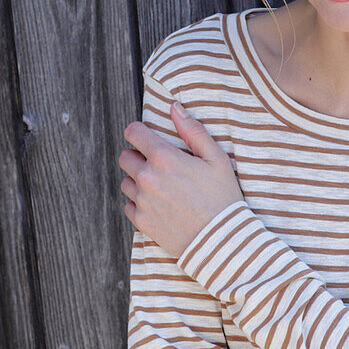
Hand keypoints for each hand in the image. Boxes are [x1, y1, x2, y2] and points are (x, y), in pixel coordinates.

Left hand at [118, 100, 244, 257]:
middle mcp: (147, 177)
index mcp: (164, 158)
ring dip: (139, 181)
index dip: (139, 132)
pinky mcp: (141, 221)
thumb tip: (174, 108)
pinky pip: (129, 206)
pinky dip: (140, 204)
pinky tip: (160, 206)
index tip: (147, 137)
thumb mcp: (216, 159)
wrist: (221, 240)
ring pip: (126, 182)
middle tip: (160, 166)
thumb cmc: (222, 197)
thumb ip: (193, 131)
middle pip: (125, 157)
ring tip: (162, 188)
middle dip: (139, 157)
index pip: (133, 133)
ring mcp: (142, 201)